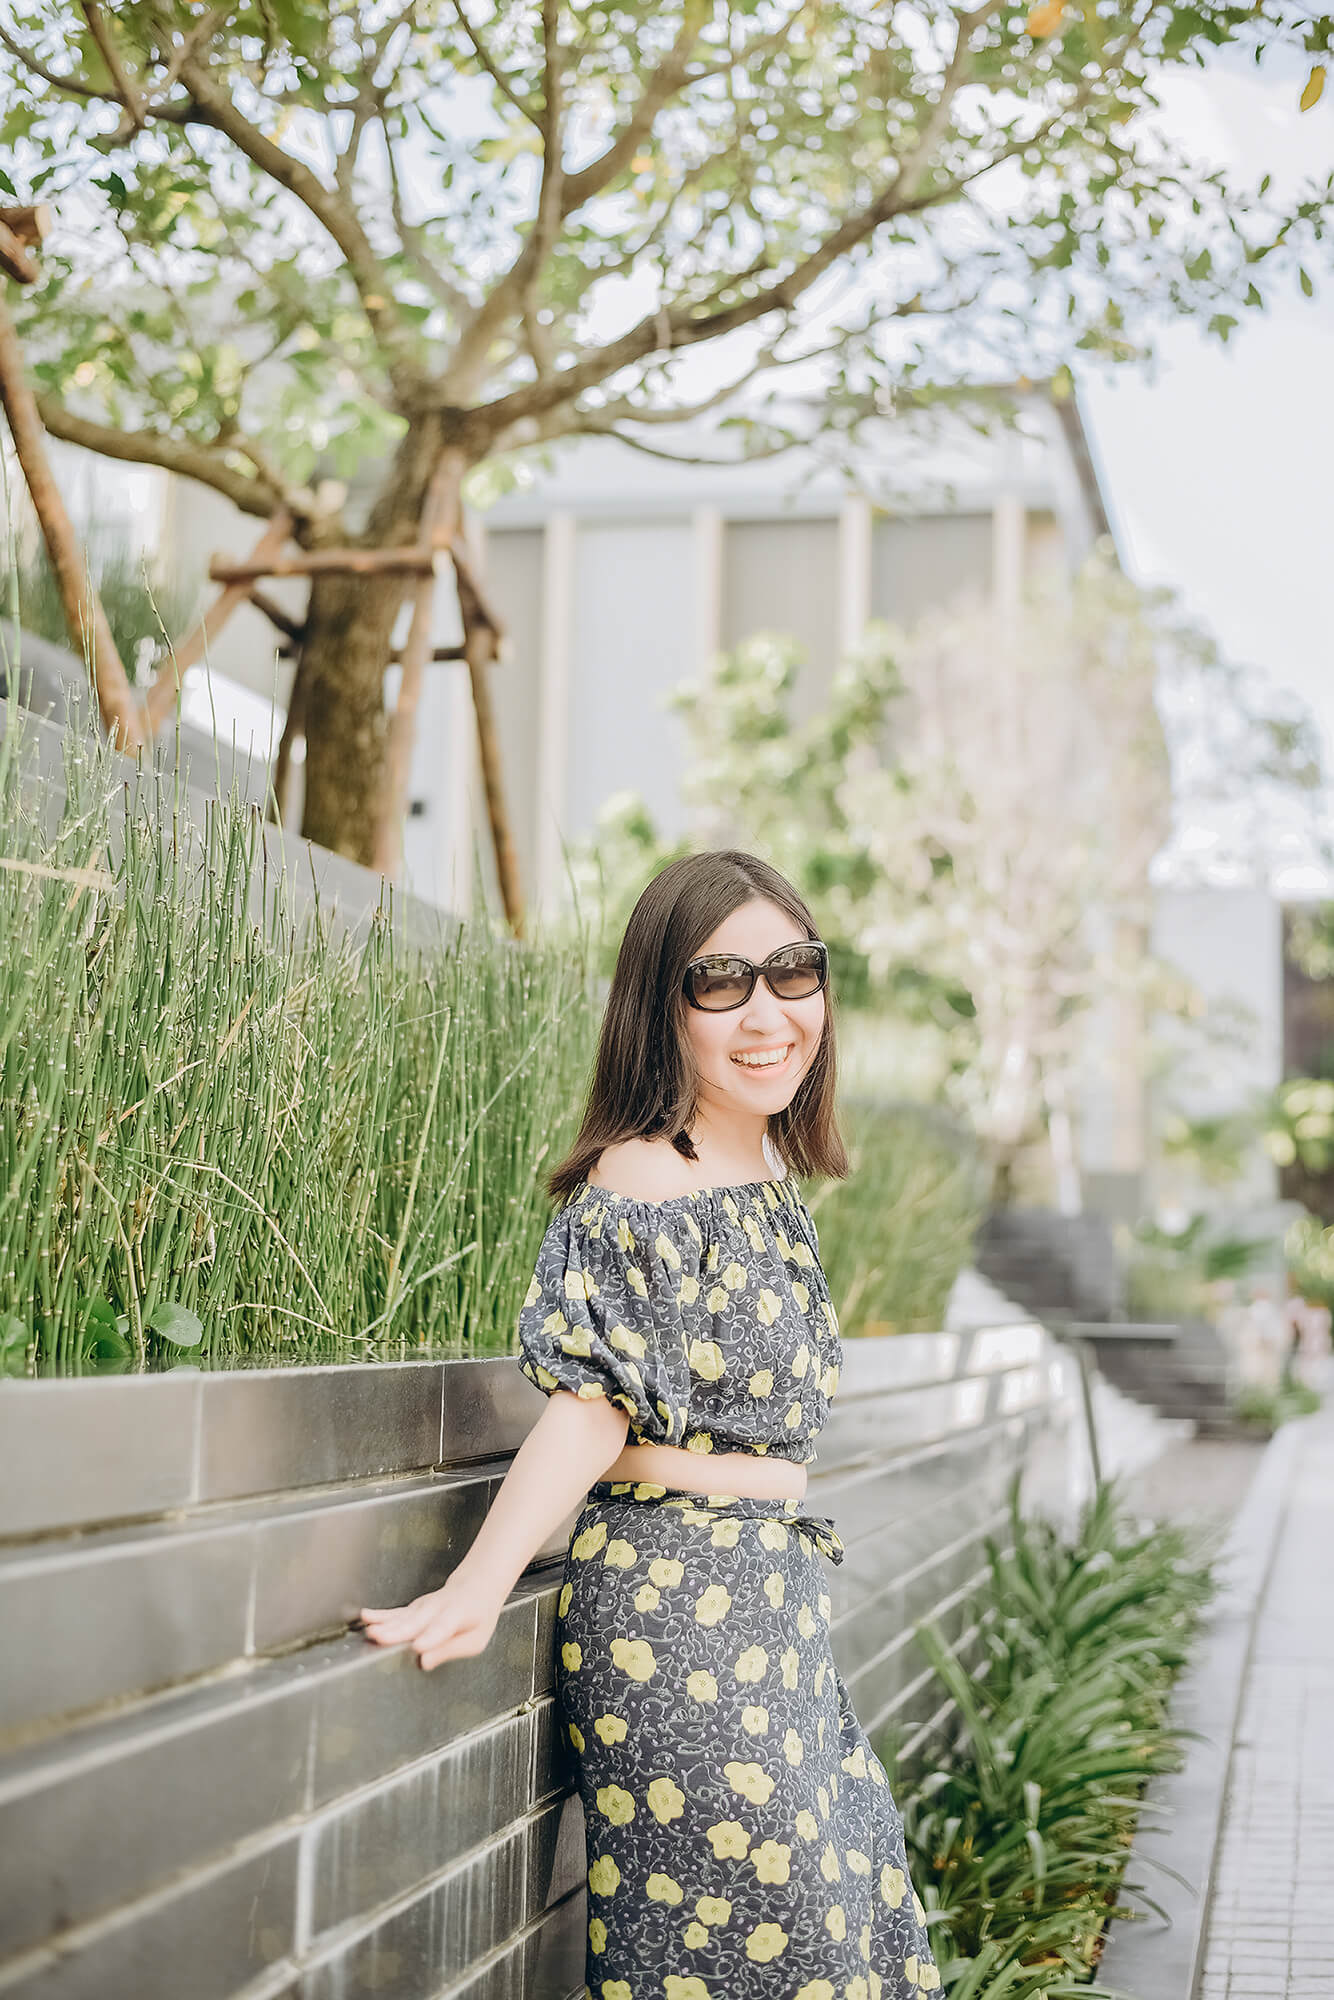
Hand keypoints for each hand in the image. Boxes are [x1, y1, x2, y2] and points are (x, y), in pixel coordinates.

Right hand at [359, 1570, 501, 1670]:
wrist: (475, 1585)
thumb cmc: (476, 1616)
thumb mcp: (475, 1639)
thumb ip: (449, 1650)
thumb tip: (424, 1662)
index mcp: (458, 1616)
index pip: (442, 1627)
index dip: (430, 1638)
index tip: (418, 1647)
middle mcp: (437, 1608)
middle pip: (415, 1622)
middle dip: (398, 1631)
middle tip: (380, 1639)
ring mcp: (423, 1606)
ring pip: (402, 1617)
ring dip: (385, 1624)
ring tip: (370, 1632)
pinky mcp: (412, 1607)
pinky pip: (395, 1613)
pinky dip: (380, 1615)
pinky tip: (366, 1616)